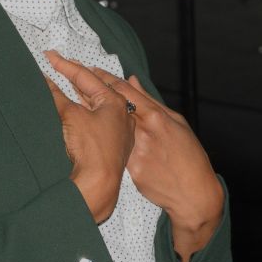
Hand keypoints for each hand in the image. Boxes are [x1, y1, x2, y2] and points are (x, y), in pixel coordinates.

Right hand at [43, 50, 134, 223]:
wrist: (98, 185)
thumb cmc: (91, 149)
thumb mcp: (70, 116)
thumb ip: (56, 95)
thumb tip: (43, 79)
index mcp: (116, 102)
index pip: (86, 77)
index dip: (65, 65)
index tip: (50, 56)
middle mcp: (123, 114)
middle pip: (96, 89)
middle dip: (77, 77)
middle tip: (60, 65)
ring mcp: (120, 131)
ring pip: (99, 106)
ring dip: (82, 95)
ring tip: (68, 83)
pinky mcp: (114, 146)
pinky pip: (99, 121)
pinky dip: (87, 112)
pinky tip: (78, 110)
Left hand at [81, 65, 223, 261]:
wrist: (192, 193)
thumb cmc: (189, 156)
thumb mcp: (176, 124)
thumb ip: (150, 102)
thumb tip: (131, 81)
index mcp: (155, 116)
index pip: (125, 91)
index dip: (105, 78)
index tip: (88, 68)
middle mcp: (142, 131)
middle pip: (110, 108)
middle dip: (89, 92)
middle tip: (70, 78)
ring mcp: (133, 151)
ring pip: (105, 129)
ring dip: (88, 116)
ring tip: (71, 106)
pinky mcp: (128, 170)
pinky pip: (112, 152)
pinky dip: (100, 144)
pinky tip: (88, 140)